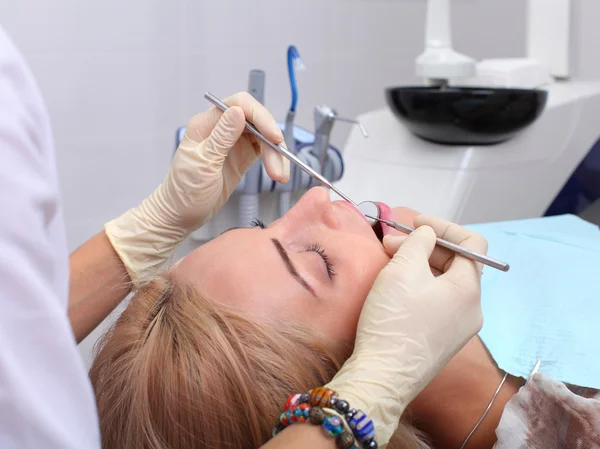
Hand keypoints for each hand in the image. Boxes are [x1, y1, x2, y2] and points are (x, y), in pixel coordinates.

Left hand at [105, 92, 289, 284]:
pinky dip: (274, 160)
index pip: (239, 105)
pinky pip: (263, 151)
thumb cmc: (184, 192)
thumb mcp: (203, 164)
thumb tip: (239, 111)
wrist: (180, 215)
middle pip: (256, 120)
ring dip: (276, 155)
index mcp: (207, 125)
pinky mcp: (241, 156)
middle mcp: (221, 129)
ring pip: (263, 137)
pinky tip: (278, 172)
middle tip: (278, 167)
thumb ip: (221, 137)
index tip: (274, 137)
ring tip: (279, 177)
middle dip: (271, 141)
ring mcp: (233, 142)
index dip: (261, 117)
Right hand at [326, 215, 487, 445]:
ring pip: (444, 284)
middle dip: (424, 246)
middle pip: (456, 264)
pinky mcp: (442, 342)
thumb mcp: (403, 270)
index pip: (472, 244)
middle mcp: (472, 309)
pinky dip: (420, 287)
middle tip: (389, 243)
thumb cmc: (394, 319)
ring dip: (419, 266)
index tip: (414, 223)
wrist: (382, 377)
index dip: (443, 226)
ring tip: (388, 262)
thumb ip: (418, 243)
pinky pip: (437, 303)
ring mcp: (459, 328)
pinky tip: (396, 288)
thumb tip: (427, 236)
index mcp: (469, 289)